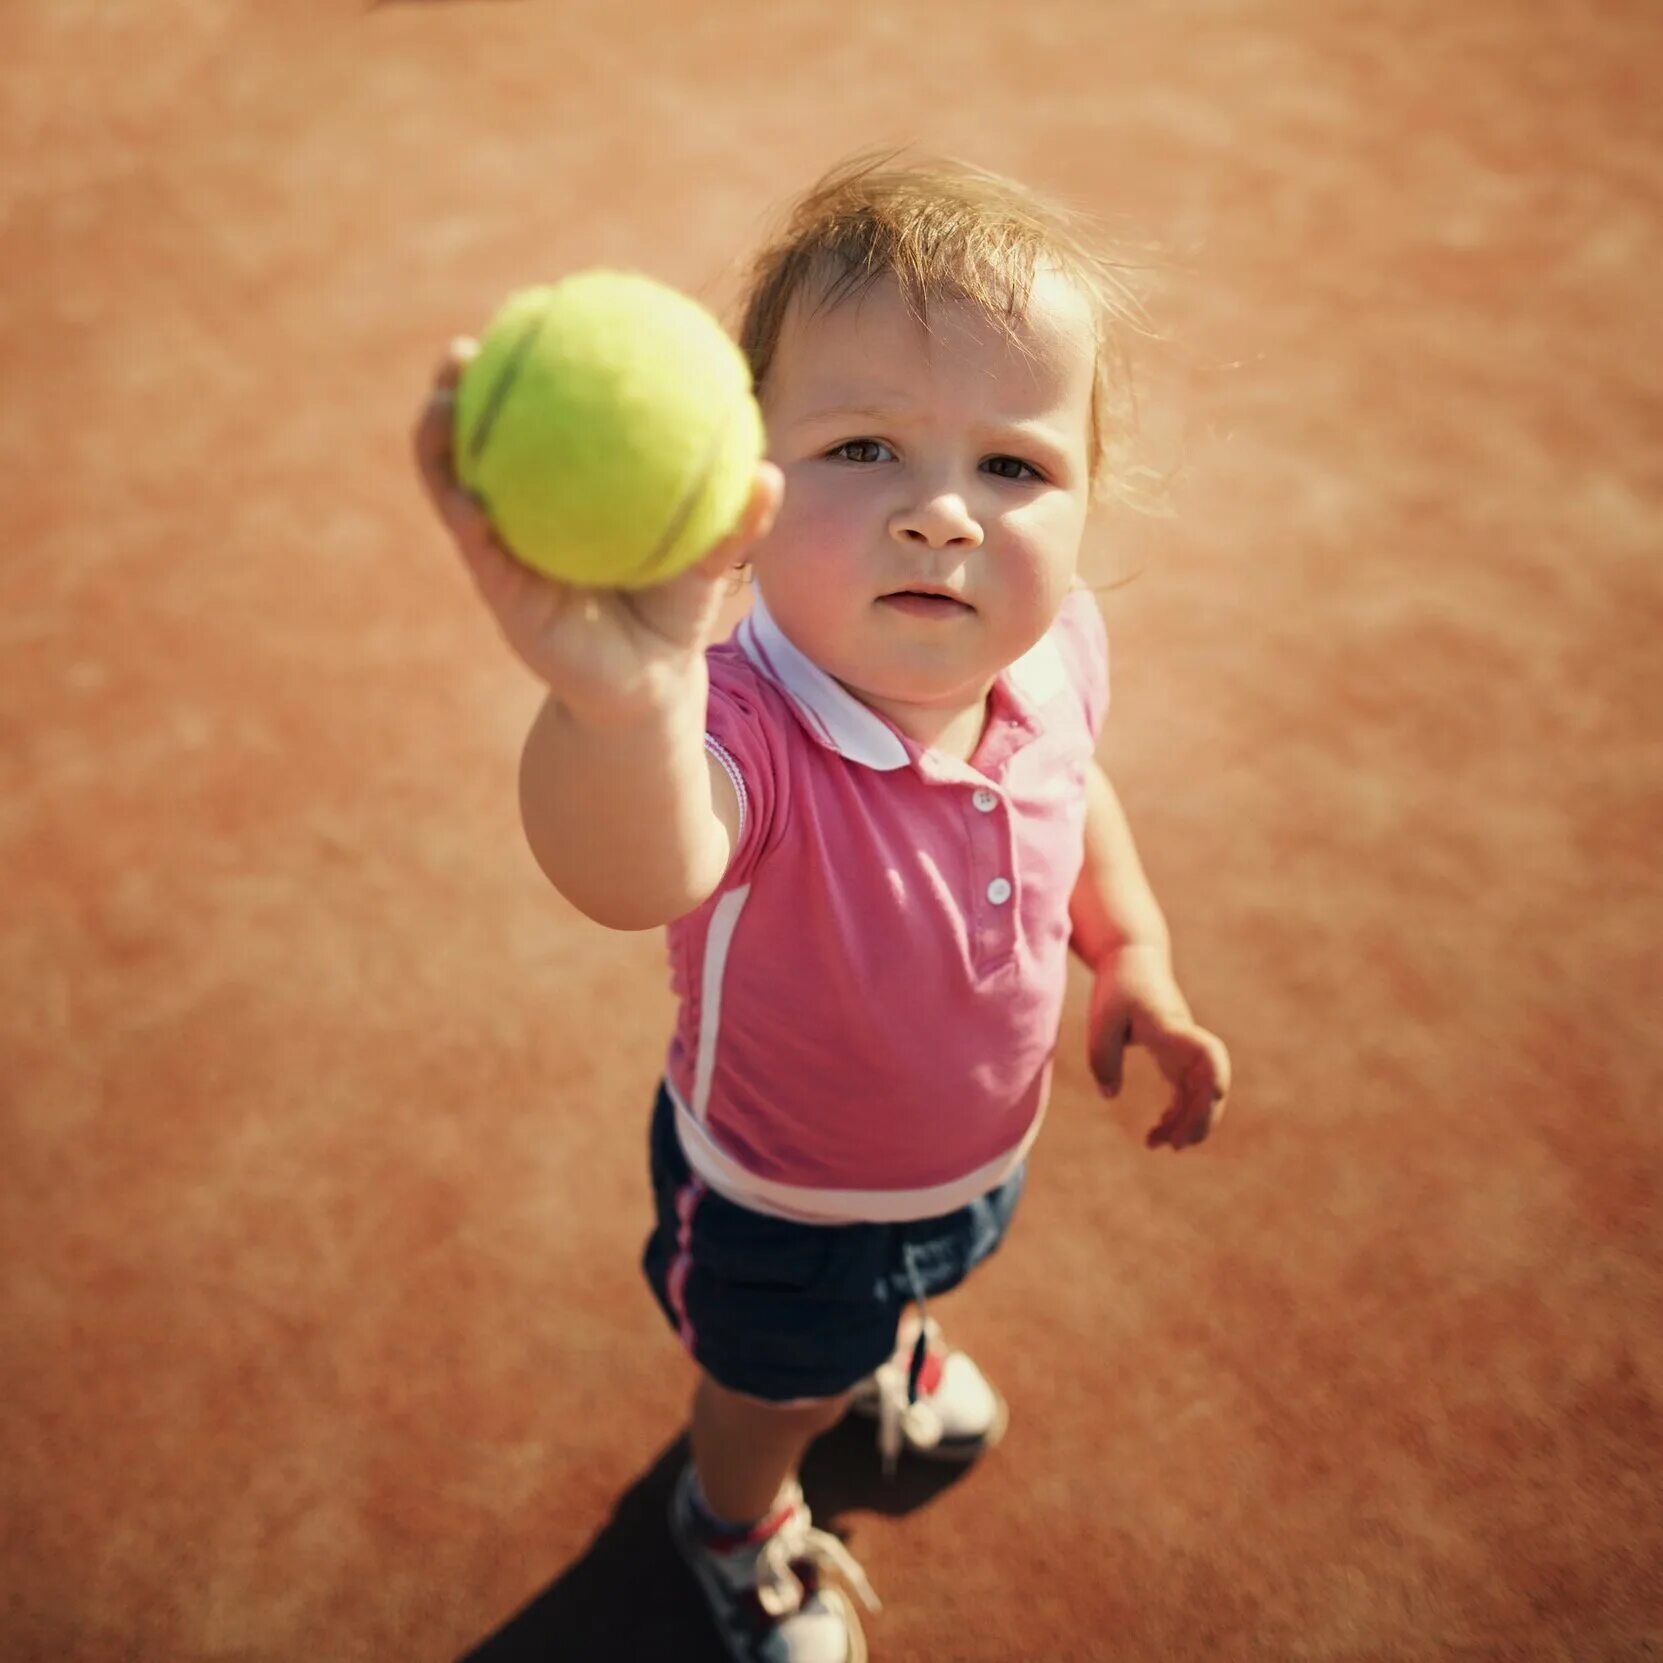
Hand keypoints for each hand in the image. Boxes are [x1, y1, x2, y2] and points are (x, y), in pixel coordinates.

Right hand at [412, 339, 782, 722]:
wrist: (647, 684)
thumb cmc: (674, 608)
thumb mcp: (709, 561)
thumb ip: (734, 521)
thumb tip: (770, 473)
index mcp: (568, 487)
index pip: (540, 415)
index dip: (529, 368)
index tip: (528, 315)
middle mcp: (525, 508)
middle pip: (478, 434)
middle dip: (459, 389)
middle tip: (461, 349)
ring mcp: (503, 546)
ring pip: (455, 483)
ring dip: (437, 443)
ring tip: (438, 406)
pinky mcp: (500, 590)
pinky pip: (476, 546)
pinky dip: (466, 517)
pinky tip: (465, 497)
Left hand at [1088, 944, 1231, 1150]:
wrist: (1132, 960)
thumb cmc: (1117, 986)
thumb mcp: (1101, 1019)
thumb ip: (1103, 1057)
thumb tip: (1109, 1095)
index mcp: (1172, 1029)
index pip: (1206, 1054)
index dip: (1215, 1078)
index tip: (1212, 1100)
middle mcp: (1186, 1042)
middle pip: (1210, 1084)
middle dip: (1200, 1118)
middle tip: (1174, 1146)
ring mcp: (1185, 1051)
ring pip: (1200, 1094)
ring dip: (1187, 1122)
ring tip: (1158, 1145)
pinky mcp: (1177, 1057)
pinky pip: (1187, 1093)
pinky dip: (1177, 1114)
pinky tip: (1157, 1132)